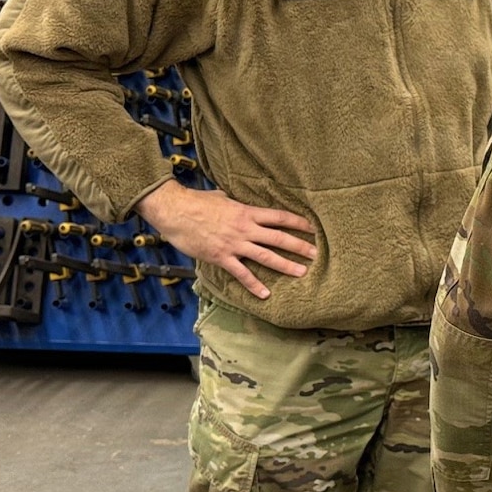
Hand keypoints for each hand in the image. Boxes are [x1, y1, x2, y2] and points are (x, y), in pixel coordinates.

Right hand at [136, 182, 315, 299]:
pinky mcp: (221, 257)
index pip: (279, 217)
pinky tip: (265, 294)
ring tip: (302, 272)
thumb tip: (240, 201)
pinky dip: (254, 285)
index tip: (313, 228)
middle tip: (317, 254)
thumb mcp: (222, 197)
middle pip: (279, 238)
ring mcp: (234, 244)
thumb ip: (236, 203)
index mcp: (247, 212)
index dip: (298, 222)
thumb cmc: (196, 201)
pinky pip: (241, 273)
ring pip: (266, 256)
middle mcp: (245, 229)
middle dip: (300, 246)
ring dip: (285, 265)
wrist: (174, 211)